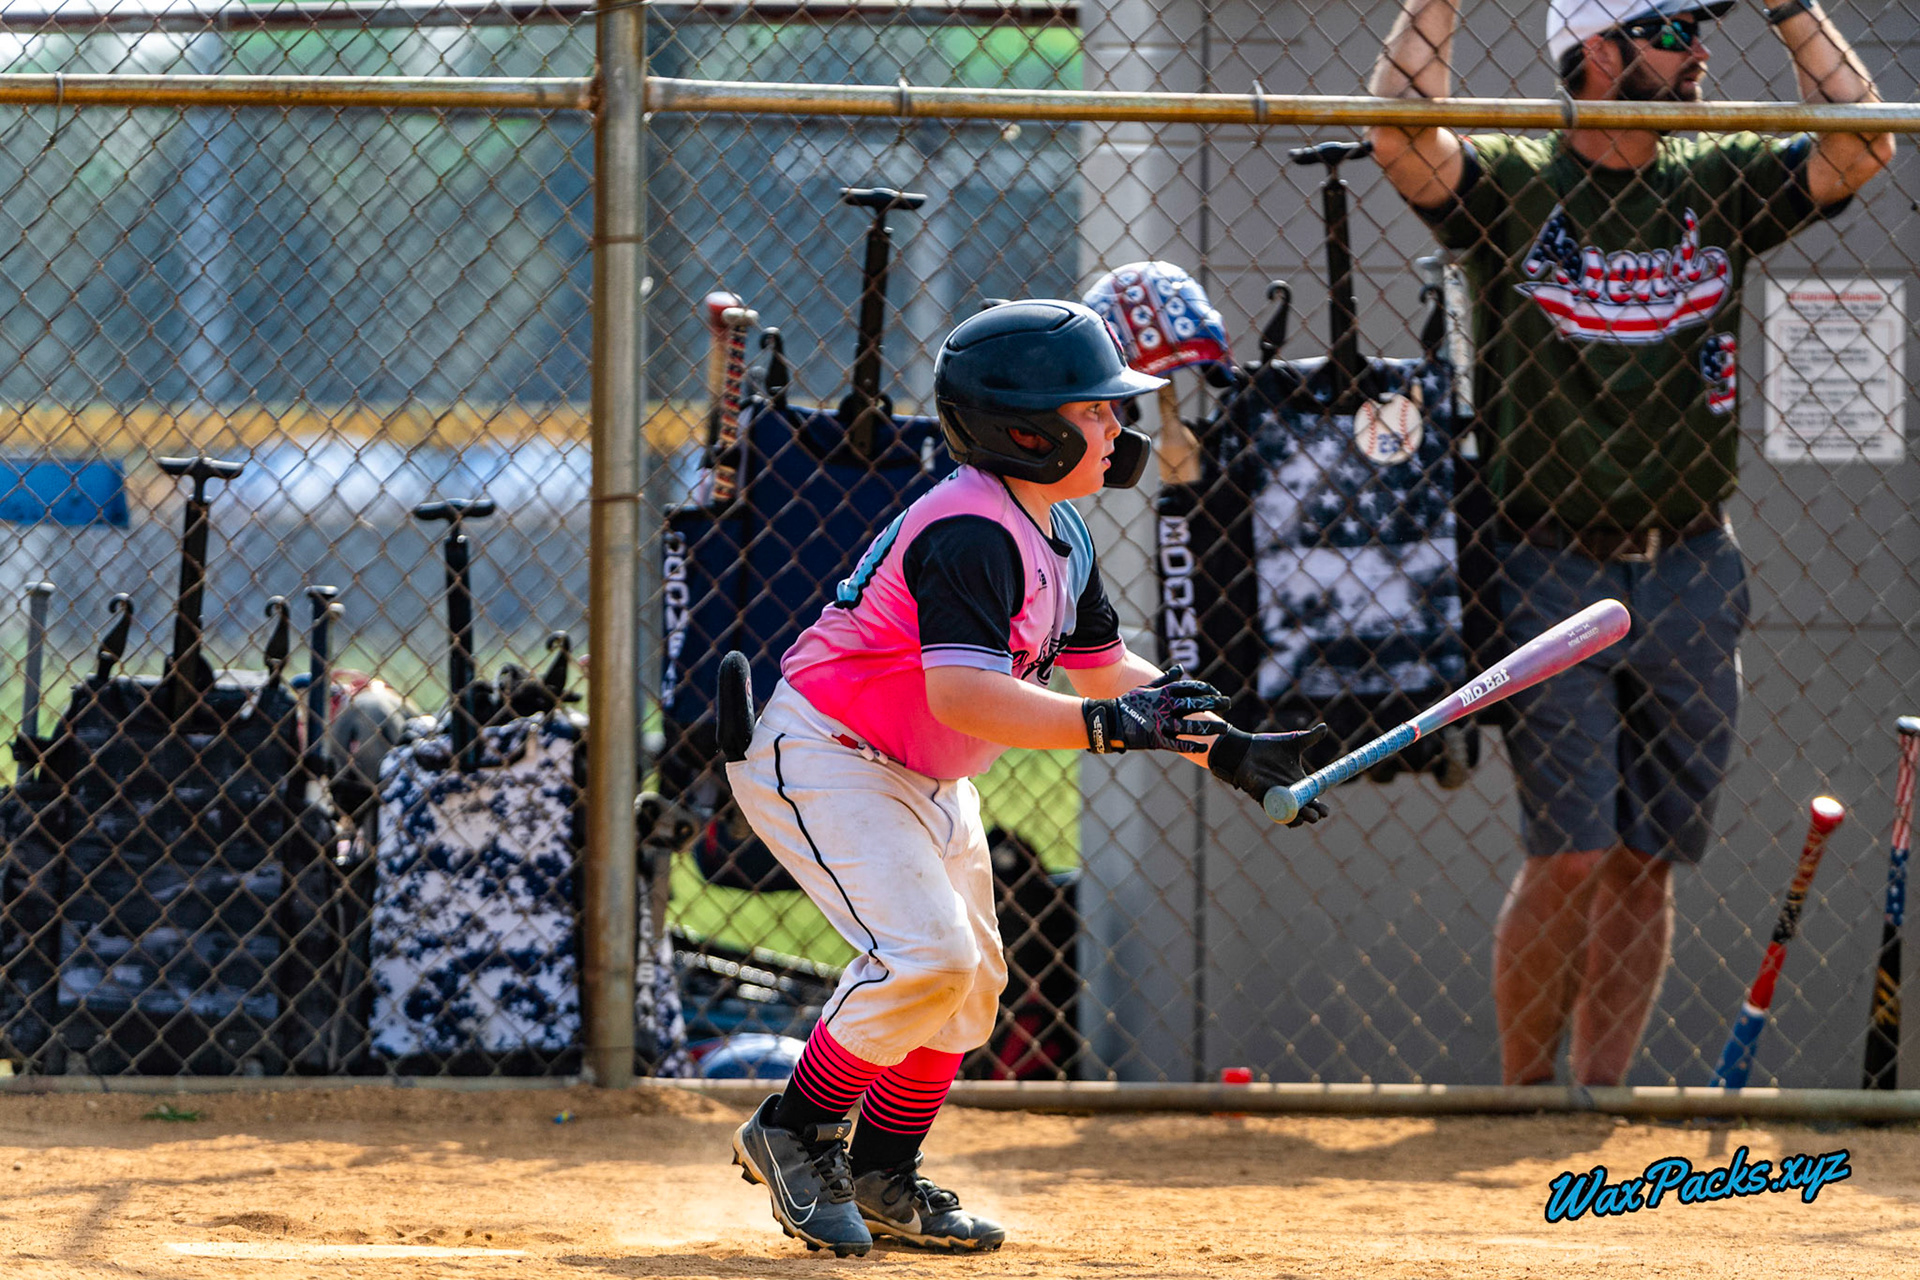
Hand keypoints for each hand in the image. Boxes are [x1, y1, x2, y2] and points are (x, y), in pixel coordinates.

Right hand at [1082, 665, 1228, 753]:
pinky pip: (1178, 744)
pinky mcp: (1157, 739)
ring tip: (1224, 729)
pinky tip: (1204, 746)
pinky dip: (1192, 745)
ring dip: (1210, 727)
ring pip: (1191, 726)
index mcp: (1163, 693)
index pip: (1190, 688)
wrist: (1110, 720)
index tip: (1217, 693)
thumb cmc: (1128, 703)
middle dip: (1214, 703)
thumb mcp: (1147, 688)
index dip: (1206, 690)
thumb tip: (1180, 668)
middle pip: (1195, 704)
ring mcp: (1162, 724)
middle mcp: (1165, 707)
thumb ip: (1166, 680)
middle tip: (1229, 703)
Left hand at [1206, 724, 1330, 825]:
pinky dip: (1284, 818)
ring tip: (1310, 817)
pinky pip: (1275, 813)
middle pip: (1305, 808)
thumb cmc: (1268, 747)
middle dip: (1313, 814)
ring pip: (1291, 814)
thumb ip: (1311, 737)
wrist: (1246, 749)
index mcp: (1298, 781)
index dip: (1320, 806)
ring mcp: (1276, 796)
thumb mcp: (1294, 742)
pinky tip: (1293, 820)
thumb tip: (1325, 726)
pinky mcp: (1263, 798)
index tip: (1327, 811)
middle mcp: (1289, 791)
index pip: (1312, 797)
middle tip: (1320, 814)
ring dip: (1301, 817)